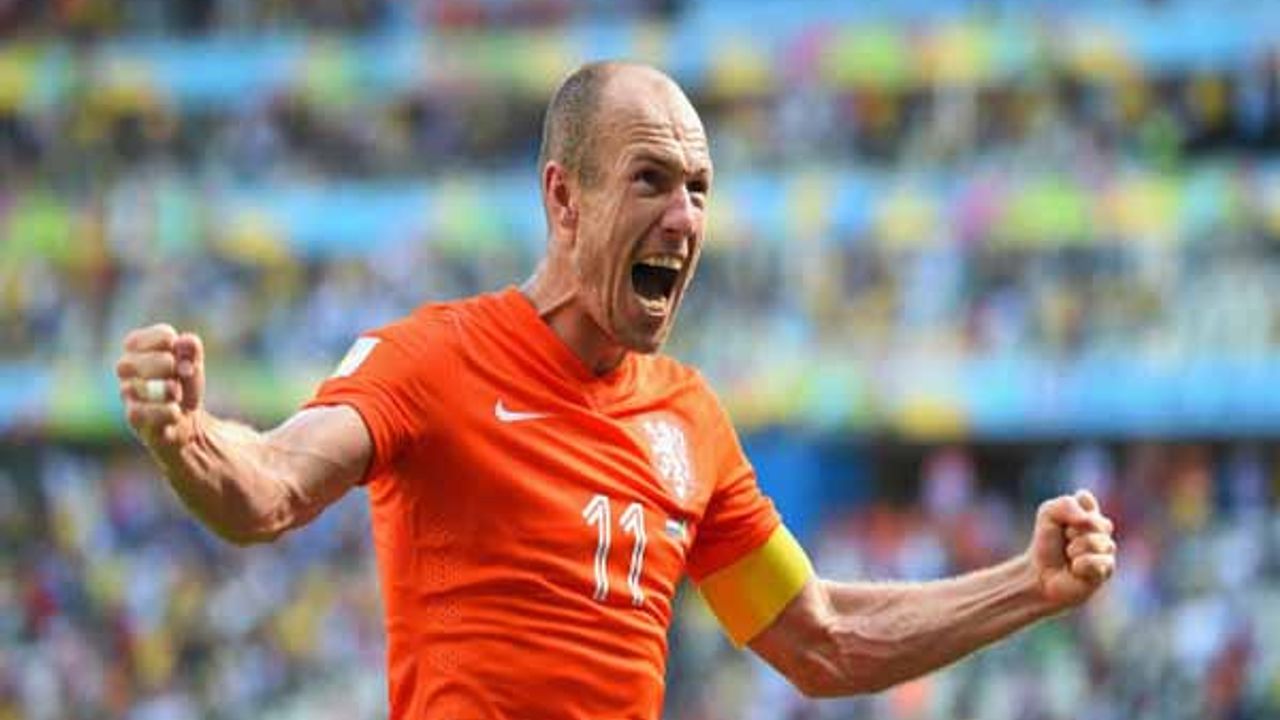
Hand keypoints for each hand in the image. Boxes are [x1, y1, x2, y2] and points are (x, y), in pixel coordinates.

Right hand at [116, 323, 205, 452]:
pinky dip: (165, 412)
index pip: (135, 341)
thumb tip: (185, 342)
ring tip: (178, 393)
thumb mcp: (193, 364)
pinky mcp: (135, 421)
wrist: (189, 420)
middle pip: (127, 364)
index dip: (162, 340)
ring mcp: (128, 398)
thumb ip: (191, 350)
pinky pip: (140, 415)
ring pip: (133, 390)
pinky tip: (176, 412)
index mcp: (135, 352)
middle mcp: (126, 374)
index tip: (180, 350)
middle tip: (183, 371)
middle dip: (161, 364)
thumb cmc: (185, 384)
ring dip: (165, 389)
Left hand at [1028, 489, 1116, 608]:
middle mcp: (1102, 529)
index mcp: (1089, 511)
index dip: (1068, 510)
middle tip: (1065, 540)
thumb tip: (1087, 520)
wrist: (1040, 574)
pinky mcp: (1106, 569)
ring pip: (1095, 542)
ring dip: (1075, 548)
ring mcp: (1106, 549)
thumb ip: (1066, 505)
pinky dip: (1080, 564)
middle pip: (1094, 521)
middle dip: (1072, 530)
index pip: (1084, 499)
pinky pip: (1096, 561)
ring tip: (1069, 555)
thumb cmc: (1046, 543)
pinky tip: (1075, 569)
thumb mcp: (1048, 514)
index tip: (1060, 521)